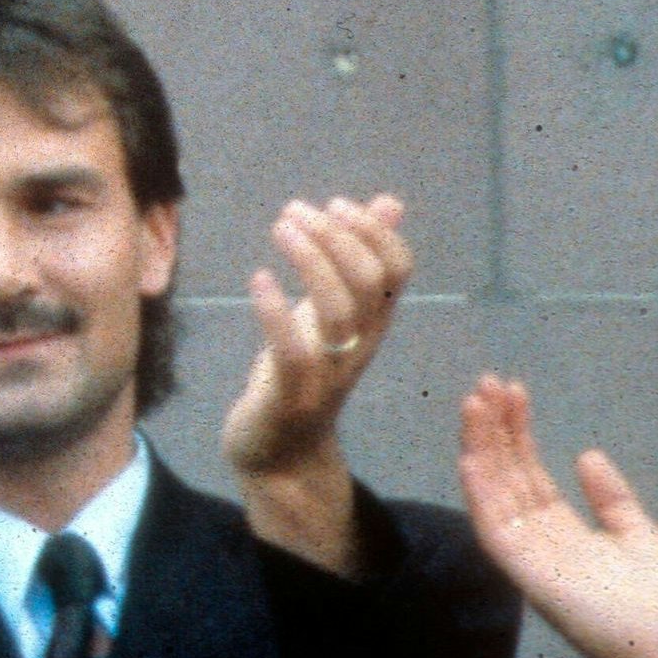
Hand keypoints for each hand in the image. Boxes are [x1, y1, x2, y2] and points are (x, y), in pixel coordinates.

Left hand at [221, 195, 410, 478]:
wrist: (281, 453)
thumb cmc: (303, 371)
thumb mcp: (330, 311)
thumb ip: (356, 260)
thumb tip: (389, 203)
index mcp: (373, 323)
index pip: (398, 270)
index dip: (374, 231)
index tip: (336, 204)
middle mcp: (360, 345)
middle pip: (370, 283)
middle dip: (336, 237)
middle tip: (296, 210)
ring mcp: (329, 372)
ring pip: (338, 311)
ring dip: (310, 261)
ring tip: (280, 227)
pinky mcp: (293, 395)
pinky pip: (294, 352)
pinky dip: (277, 312)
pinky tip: (259, 279)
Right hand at [457, 377, 657, 657]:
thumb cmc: (657, 602)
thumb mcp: (640, 536)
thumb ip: (611, 499)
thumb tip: (586, 454)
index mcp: (562, 527)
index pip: (529, 470)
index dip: (517, 431)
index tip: (511, 390)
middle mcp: (536, 534)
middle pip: (506, 472)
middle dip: (494, 428)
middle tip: (484, 383)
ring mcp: (527, 551)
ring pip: (493, 491)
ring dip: (479, 447)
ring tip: (473, 403)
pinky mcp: (524, 570)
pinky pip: (492, 527)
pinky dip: (479, 492)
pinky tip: (470, 457)